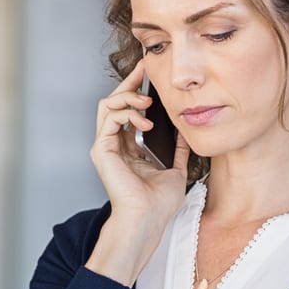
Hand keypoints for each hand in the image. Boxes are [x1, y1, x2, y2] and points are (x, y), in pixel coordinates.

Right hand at [85, 60, 191, 286]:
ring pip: (107, 104)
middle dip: (129, 82)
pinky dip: (126, 112)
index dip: (137, 89)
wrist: (148, 219)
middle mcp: (114, 144)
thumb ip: (179, 148)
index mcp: (129, 147)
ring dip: (127, 95)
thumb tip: (187, 128)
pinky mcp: (102, 149)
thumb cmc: (158, 202)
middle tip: (144, 68)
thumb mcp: (176, 167)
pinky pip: (109, 118)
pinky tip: (145, 120)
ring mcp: (106, 146)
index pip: (128, 110)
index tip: (150, 74)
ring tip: (146, 100)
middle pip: (115, 101)